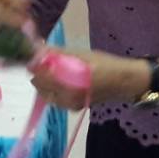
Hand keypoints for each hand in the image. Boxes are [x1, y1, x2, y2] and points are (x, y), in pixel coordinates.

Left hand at [30, 48, 147, 110]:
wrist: (123, 81)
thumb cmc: (104, 64)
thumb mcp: (80, 54)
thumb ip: (57, 53)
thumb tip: (37, 49)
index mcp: (70, 83)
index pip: (41, 76)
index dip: (35, 65)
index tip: (35, 56)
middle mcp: (68, 98)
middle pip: (40, 86)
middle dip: (39, 74)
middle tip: (44, 62)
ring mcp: (70, 105)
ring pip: (46, 94)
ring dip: (44, 82)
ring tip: (53, 71)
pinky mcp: (73, 108)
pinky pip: (55, 99)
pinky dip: (52, 90)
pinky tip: (60, 80)